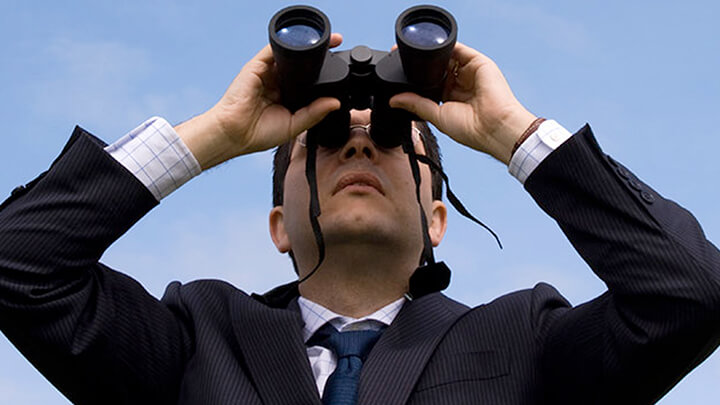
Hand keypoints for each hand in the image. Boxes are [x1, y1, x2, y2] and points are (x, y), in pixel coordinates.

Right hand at [176, 34, 343, 169]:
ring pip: (289, 55)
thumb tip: (335, 102)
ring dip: (306, 47)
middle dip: (317, 57)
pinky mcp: (257, 66)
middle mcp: (277, 82)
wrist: (235, 133)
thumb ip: (314, 113)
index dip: (321, 73)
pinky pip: (273, 50)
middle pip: (300, 65)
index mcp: (286, 96)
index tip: (340, 67)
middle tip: (336, 48)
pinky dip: (287, 44)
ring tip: (326, 44)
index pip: (306, 81)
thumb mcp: (294, 125)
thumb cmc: (258, 133)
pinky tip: (302, 45)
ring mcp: (267, 72)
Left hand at [389, 42, 536, 164]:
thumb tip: (394, 100)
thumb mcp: (436, 116)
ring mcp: (470, 72)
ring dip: (431, 55)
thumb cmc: (471, 129)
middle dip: (422, 64)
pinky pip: (459, 49)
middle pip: (438, 68)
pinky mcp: (478, 63)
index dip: (416, 77)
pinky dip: (445, 47)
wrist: (493, 126)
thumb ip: (416, 104)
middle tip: (402, 58)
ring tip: (413, 53)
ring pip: (446, 57)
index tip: (400, 72)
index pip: (431, 82)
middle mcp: (460, 83)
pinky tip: (432, 49)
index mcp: (451, 98)